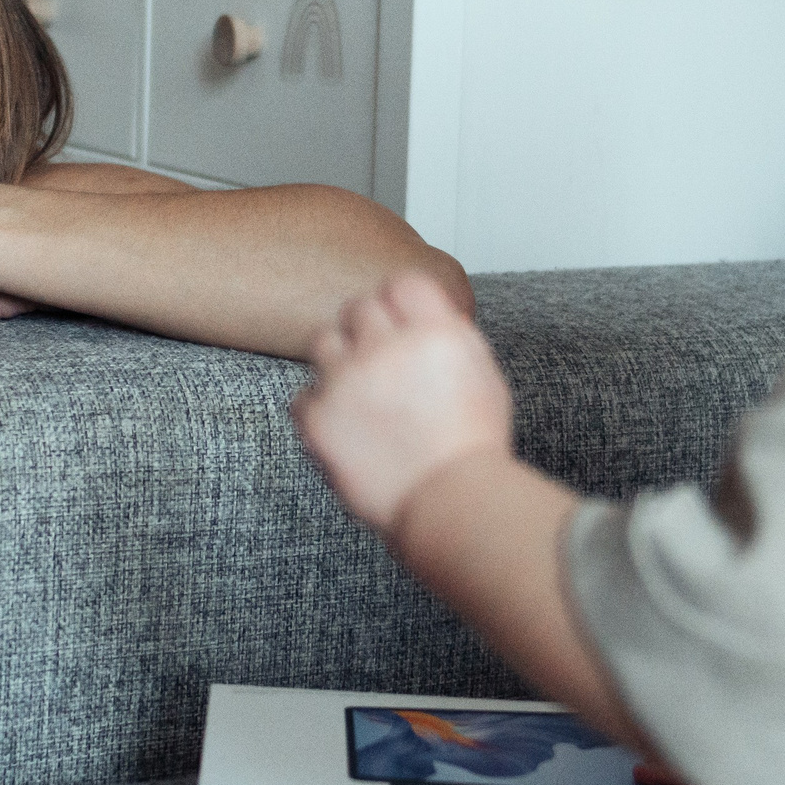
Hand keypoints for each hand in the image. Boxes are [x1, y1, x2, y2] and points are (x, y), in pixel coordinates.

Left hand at [294, 272, 513, 533]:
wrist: (449, 501)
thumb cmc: (471, 446)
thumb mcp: (480, 372)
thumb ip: (448, 335)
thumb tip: (422, 314)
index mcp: (435, 330)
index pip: (400, 282)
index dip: (399, 303)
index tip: (400, 324)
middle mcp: (388, 346)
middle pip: (359, 307)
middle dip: (369, 331)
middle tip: (381, 365)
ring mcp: (347, 380)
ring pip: (323, 341)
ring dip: (339, 362)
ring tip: (361, 396)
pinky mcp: (318, 417)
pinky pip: (303, 395)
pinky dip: (320, 410)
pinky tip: (346, 429)